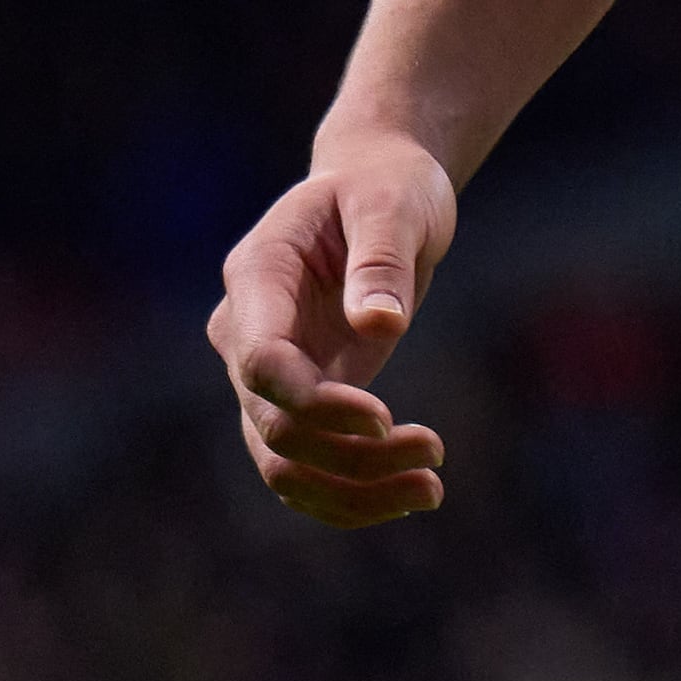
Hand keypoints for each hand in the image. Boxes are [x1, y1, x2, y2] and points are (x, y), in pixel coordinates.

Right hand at [208, 135, 459, 526]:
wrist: (379, 190)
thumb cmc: (387, 186)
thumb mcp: (393, 202)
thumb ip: (381, 258)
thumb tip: (380, 324)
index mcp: (257, 275)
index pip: (262, 362)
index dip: (316, 403)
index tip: (386, 420)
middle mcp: (245, 332)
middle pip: (274, 426)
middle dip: (350, 456)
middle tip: (436, 453)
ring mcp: (265, 374)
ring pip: (283, 464)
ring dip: (352, 491)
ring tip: (432, 491)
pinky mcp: (298, 399)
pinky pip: (308, 467)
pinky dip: (351, 493)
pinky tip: (413, 494)